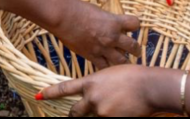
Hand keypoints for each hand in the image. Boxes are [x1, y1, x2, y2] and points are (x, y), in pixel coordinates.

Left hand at [39, 64, 174, 116]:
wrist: (150, 87)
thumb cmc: (135, 77)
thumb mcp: (112, 74)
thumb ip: (100, 85)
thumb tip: (94, 93)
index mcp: (91, 82)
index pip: (65, 88)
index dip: (50, 93)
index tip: (39, 96)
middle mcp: (92, 97)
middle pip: (74, 111)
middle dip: (73, 115)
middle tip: (74, 115)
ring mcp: (100, 111)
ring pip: (91, 118)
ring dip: (98, 115)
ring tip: (112, 106)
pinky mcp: (110, 120)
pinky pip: (104, 120)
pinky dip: (111, 117)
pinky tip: (121, 111)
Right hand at [54, 1, 140, 69]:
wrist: (64, 17)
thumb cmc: (79, 9)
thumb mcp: (99, 11)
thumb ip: (108, 19)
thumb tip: (111, 24)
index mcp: (114, 22)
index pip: (135, 24)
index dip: (135, 25)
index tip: (132, 27)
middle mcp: (112, 37)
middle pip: (133, 46)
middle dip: (136, 49)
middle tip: (136, 51)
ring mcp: (103, 48)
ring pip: (122, 61)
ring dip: (125, 61)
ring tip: (125, 62)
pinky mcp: (92, 56)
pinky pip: (105, 67)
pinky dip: (107, 67)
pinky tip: (108, 66)